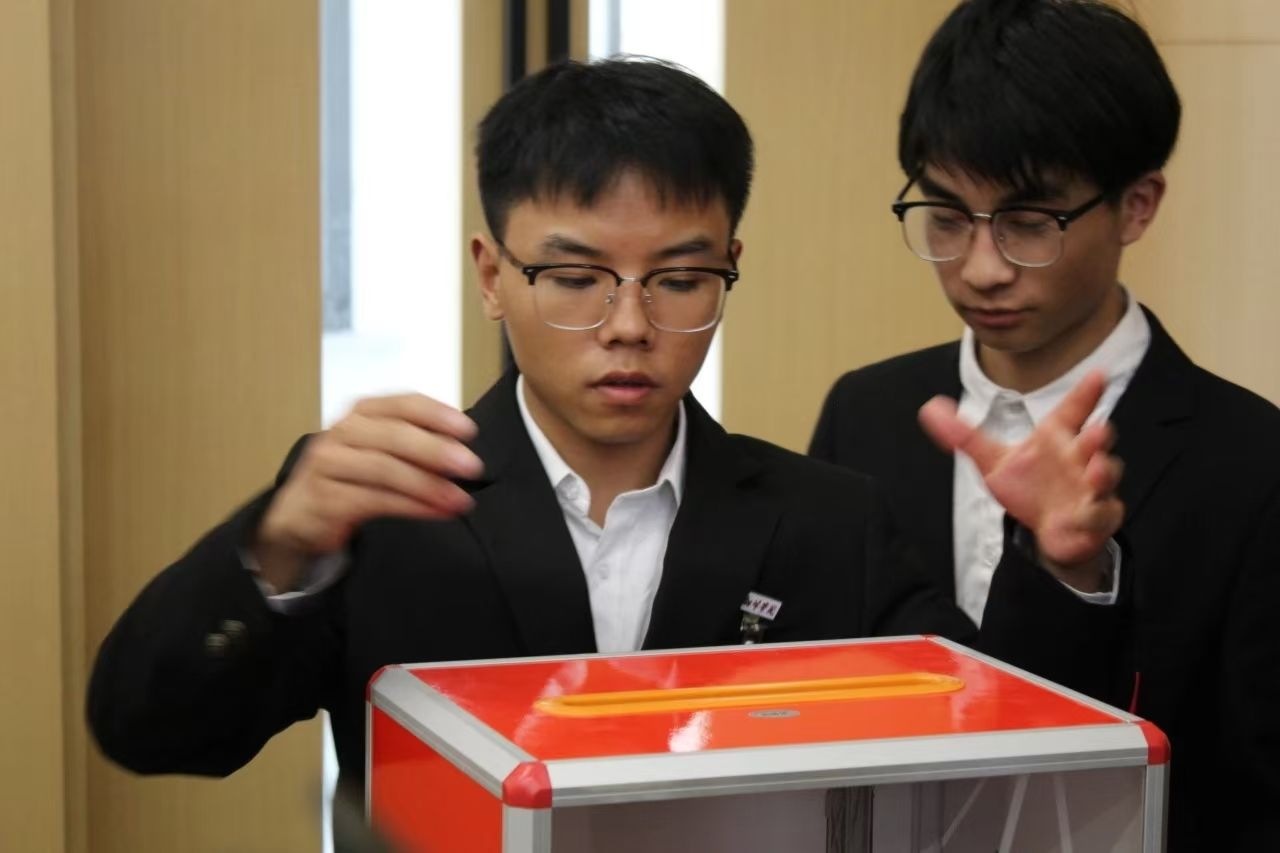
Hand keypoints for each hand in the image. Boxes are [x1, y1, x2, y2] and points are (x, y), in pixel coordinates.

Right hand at [251, 394, 483, 590]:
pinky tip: (436, 511)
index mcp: (363, 413)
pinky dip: (411, 506)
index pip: (403, 403)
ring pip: (385, 469)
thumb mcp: (381, 452)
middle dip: (436, 450)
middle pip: (394, 435)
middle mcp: (343, 432)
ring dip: (428, 485)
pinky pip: (375, 500)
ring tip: (459, 499)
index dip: (437, 414)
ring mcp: (329, 464)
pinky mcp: (326, 498)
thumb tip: (462, 451)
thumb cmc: (351, 478)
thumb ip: (415, 445)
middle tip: (470, 466)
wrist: (299, 515)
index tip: (468, 430)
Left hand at [917, 371, 1123, 589]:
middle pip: (1095, 442)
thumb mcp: (992, 461)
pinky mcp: (1096, 518)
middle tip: (1095, 430)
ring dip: (1103, 473)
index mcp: (1055, 439)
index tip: (1098, 374)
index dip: (1085, 393)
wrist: (1047, 530)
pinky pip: (1100, 515)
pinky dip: (1091, 516)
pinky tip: (1076, 518)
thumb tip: (929, 408)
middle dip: (1098, 436)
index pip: (1072, 410)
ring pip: (1104, 477)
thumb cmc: (1029, 487)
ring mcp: (1092, 488)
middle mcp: (1079, 459)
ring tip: (1094, 471)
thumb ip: (964, 436)